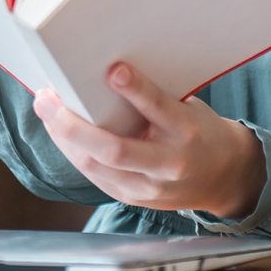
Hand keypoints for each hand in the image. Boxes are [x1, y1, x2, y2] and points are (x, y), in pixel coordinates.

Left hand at [33, 63, 266, 220]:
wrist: (225, 177)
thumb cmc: (200, 131)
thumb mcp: (189, 108)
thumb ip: (155, 98)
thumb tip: (106, 70)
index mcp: (187, 132)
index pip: (159, 109)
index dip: (136, 90)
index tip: (113, 70)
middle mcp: (168, 164)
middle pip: (114, 150)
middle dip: (73, 125)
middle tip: (47, 98)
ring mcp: (150, 188)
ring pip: (96, 166)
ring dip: (64, 139)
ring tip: (45, 110)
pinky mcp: (135, 199)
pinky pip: (96, 177)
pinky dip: (74, 153)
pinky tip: (60, 133)